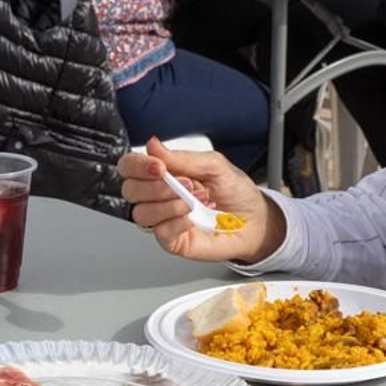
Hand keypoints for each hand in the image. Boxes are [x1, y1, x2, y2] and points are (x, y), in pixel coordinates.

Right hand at [119, 138, 285, 262]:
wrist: (255, 220)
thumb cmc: (235, 193)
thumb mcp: (214, 165)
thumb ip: (183, 158)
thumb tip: (154, 145)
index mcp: (165, 174)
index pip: (131, 167)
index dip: (137, 165)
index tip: (158, 166)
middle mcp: (159, 196)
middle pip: (130, 190)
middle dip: (155, 185)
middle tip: (184, 183)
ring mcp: (164, 219)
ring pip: (141, 213)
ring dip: (168, 204)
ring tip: (193, 201)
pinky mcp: (172, 241)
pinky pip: (159, 232)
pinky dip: (175, 222)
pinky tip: (192, 217)